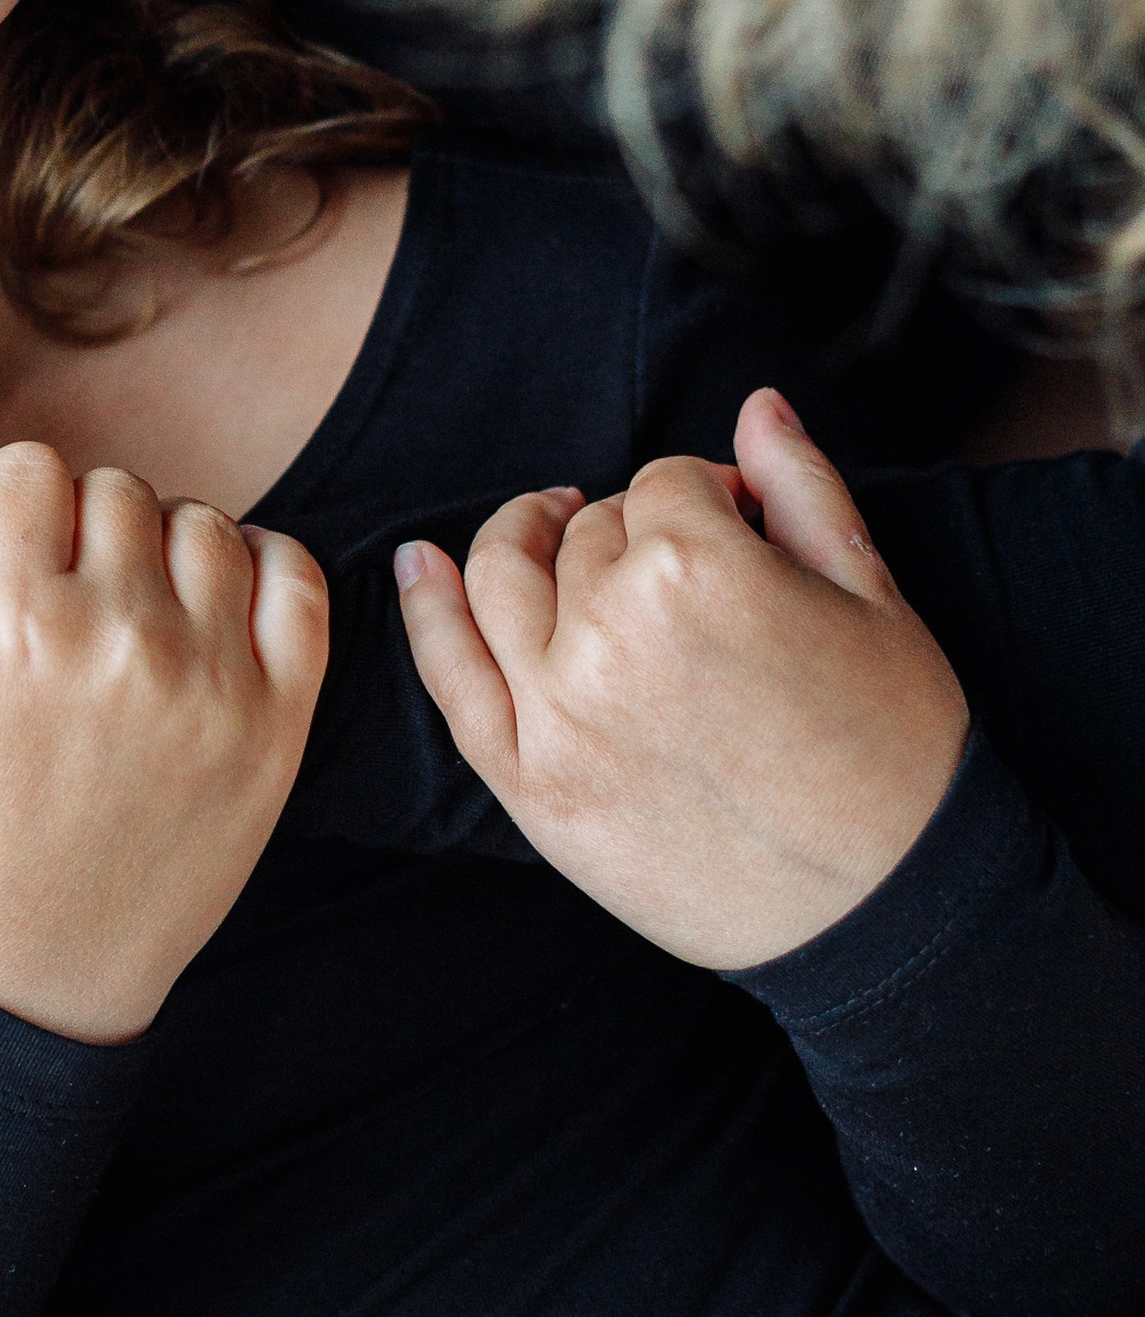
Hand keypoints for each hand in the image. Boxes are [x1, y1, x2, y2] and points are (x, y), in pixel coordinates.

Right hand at [0, 450, 325, 1042]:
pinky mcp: (277, 726)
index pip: (27, 468)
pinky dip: (259, 571)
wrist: (23, 994)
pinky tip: (206, 615)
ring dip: (161, 552)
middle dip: (78, 530)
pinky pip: (294, 578)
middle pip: (114, 488)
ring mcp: (212, 683)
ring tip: (121, 619)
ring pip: (201, 524)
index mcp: (7, 631)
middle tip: (54, 606)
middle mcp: (119, 643)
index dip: (4, 508)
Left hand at [394, 390, 969, 969]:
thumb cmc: (895, 750)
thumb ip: (801, 487)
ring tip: (545, 527)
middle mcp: (608, 631)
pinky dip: (426, 612)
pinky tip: (419, 563)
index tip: (741, 527)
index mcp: (697, 567)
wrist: (890, 911)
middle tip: (688, 572)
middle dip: (636, 533)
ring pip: (504, 581)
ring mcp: (557, 712)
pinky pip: (452, 678)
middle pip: (588, 534)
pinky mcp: (531, 786)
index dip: (709, 496)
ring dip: (520, 539)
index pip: (667, 484)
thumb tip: (757, 405)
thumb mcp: (872, 596)